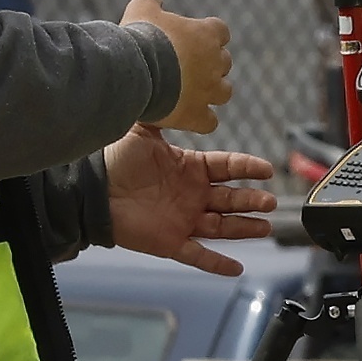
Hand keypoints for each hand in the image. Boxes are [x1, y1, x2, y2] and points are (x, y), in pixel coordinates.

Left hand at [106, 126, 277, 273]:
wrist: (91, 190)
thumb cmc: (114, 160)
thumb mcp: (143, 131)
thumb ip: (163, 116)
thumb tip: (177, 92)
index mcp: (189, 169)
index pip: (228, 168)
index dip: (248, 168)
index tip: (267, 170)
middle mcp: (191, 196)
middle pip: (231, 200)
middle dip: (252, 201)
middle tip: (270, 202)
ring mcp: (183, 220)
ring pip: (222, 227)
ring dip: (244, 228)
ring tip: (265, 227)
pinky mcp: (170, 242)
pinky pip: (198, 255)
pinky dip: (217, 263)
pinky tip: (236, 268)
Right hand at [122, 0, 233, 130]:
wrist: (135, 71)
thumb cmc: (140, 37)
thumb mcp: (141, 9)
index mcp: (207, 34)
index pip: (221, 31)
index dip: (209, 36)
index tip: (193, 40)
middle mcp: (215, 62)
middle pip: (224, 63)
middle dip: (210, 65)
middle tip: (187, 68)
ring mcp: (209, 90)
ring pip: (224, 92)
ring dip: (212, 92)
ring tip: (191, 93)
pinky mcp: (197, 114)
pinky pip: (210, 122)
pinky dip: (201, 120)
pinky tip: (187, 117)